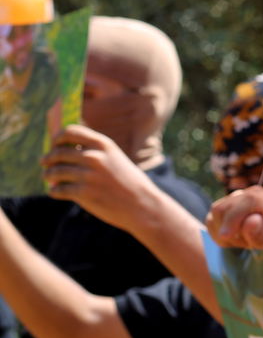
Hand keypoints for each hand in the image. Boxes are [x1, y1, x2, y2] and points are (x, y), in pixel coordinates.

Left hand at [41, 125, 156, 230]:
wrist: (143, 205)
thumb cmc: (129, 182)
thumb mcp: (116, 158)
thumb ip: (96, 151)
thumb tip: (67, 147)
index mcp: (103, 144)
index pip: (70, 131)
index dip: (58, 137)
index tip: (54, 144)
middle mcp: (94, 157)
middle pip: (58, 152)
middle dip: (48, 158)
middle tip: (45, 162)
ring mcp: (88, 176)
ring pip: (54, 171)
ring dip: (48, 175)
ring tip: (48, 177)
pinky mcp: (84, 194)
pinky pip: (58, 190)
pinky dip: (54, 191)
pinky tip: (56, 192)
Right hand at [207, 186, 262, 250]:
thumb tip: (251, 219)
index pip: (252, 199)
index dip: (233, 217)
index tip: (225, 237)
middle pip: (232, 202)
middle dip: (229, 227)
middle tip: (242, 247)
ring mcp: (255, 196)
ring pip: (221, 207)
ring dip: (223, 229)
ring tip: (241, 244)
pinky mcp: (242, 201)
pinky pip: (217, 212)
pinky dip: (218, 228)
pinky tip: (234, 240)